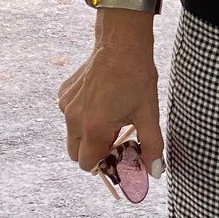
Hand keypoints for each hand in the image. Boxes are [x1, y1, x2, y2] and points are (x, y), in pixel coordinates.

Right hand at [58, 39, 163, 177]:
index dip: (104, 163)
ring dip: (87, 133)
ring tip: (110, 116)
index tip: (119, 153)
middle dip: (93, 152)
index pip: (88, 164)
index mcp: (94, 128)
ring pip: (71, 134)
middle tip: (114, 137)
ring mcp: (65, 105)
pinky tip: (100, 101)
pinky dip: (82, 116)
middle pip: (76, 154)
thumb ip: (152, 146)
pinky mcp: (63, 93)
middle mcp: (73, 119)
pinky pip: (69, 115)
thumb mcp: (148, 115)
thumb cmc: (136, 78)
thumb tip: (155, 171)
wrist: (121, 45)